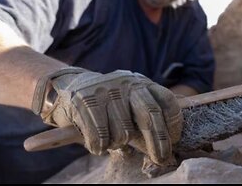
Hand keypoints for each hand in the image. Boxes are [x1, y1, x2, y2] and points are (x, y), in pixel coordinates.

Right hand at [32, 68, 182, 165]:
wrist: (67, 88)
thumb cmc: (107, 107)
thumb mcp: (128, 107)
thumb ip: (144, 124)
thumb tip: (163, 152)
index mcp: (141, 83)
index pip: (165, 100)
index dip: (173, 122)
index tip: (174, 140)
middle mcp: (126, 83)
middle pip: (149, 114)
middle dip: (158, 141)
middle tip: (161, 159)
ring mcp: (105, 90)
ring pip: (123, 132)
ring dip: (119, 144)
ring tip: (111, 140)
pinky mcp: (84, 100)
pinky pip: (100, 136)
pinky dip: (99, 147)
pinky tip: (97, 144)